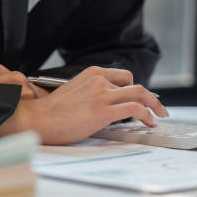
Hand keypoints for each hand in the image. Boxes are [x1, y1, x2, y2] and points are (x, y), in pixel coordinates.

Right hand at [0, 66, 168, 144]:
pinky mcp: (103, 111)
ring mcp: (102, 94)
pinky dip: (147, 114)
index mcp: (92, 73)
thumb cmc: (52, 112)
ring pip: (140, 94)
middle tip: (158, 108)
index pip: (123, 77)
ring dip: (155, 105)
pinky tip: (149, 122)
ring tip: (160, 116)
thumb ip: (93, 93)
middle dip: (151, 97)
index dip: (134, 90)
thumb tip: (108, 105)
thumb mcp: (75, 92)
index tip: (141, 100)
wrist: (37, 120)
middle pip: (135, 85)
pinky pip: (135, 109)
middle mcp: (99, 80)